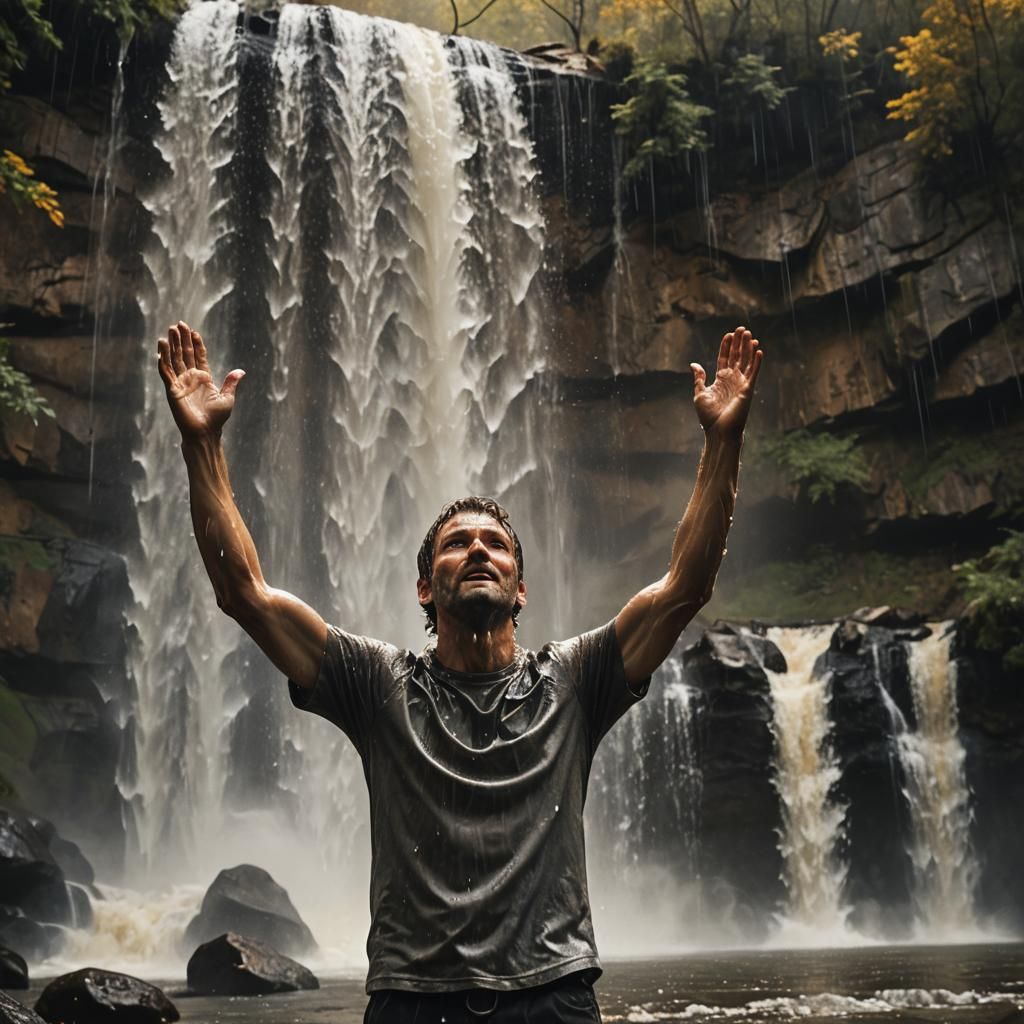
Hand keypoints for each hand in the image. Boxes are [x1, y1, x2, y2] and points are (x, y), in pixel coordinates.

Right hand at [157, 320, 244, 439]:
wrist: (205, 432)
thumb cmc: (217, 418)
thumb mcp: (227, 397)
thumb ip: (231, 382)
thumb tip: (241, 371)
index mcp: (204, 377)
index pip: (198, 356)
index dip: (195, 343)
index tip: (194, 331)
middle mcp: (190, 378)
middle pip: (184, 354)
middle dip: (181, 339)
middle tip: (178, 324)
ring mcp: (180, 382)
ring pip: (173, 359)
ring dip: (171, 345)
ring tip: (170, 330)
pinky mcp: (172, 389)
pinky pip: (165, 371)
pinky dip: (163, 359)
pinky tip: (161, 347)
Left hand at [691, 325, 763, 439]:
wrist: (718, 431)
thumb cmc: (708, 416)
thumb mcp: (699, 394)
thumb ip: (699, 378)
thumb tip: (694, 364)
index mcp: (720, 380)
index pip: (724, 358)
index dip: (726, 346)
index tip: (728, 334)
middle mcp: (732, 380)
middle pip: (737, 356)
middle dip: (739, 342)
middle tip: (742, 328)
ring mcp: (741, 384)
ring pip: (746, 361)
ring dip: (748, 348)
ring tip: (750, 334)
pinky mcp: (748, 389)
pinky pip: (754, 373)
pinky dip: (757, 362)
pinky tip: (759, 350)